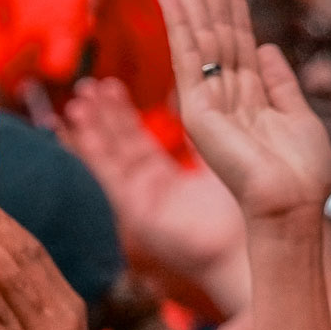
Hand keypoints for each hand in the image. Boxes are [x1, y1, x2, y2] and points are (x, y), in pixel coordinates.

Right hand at [63, 75, 246, 308]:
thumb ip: (199, 131)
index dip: (120, 115)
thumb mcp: (217, 158)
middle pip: (118, 149)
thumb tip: (188, 97)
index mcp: (167, 181)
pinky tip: (82, 132)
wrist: (251, 244)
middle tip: (88, 86)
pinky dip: (94, 156)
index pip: (135, 142)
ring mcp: (142, 205)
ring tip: (79, 101)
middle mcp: (150, 194)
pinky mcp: (138, 216)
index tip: (108, 86)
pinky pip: (110, 181)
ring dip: (92, 132)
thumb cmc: (243, 211)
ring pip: (110, 162)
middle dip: (102, 117)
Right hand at [158, 0, 330, 223]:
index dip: (232, 0)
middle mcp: (227, 94)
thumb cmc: (303, 174)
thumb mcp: (299, 117)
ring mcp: (210, 102)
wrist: (292, 206)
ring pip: (201, 38)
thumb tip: (270, 46)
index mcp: (252, 95)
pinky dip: (180, 27)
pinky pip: (188, 60)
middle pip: (217, 30)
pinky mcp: (198, 112)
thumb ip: (281, 82)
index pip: (239, 37)